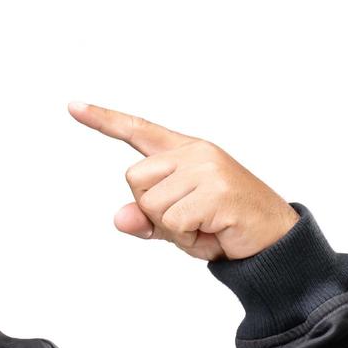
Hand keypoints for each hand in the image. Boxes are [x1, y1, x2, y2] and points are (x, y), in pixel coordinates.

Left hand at [67, 102, 298, 261]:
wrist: (274, 241)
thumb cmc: (223, 228)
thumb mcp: (176, 225)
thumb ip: (145, 218)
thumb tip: (119, 218)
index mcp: (184, 152)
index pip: (138, 131)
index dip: (103, 120)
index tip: (72, 106)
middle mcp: (195, 153)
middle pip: (135, 180)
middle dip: (153, 209)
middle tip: (190, 219)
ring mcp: (207, 168)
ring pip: (152, 204)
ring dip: (173, 228)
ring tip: (204, 226)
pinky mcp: (217, 190)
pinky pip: (173, 221)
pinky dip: (187, 238)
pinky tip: (213, 232)